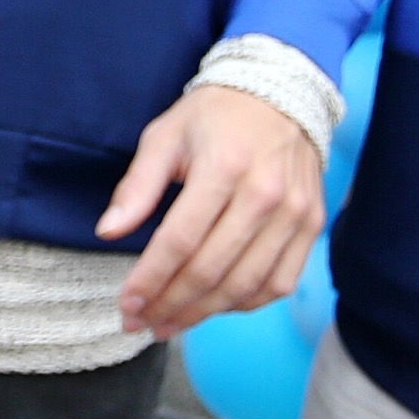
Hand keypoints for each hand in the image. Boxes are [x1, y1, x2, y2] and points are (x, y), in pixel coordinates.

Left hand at [100, 82, 322, 334]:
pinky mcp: (311, 225)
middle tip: (141, 324)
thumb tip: (107, 231)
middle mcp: (265, 195)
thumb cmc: (214, 117)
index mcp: (224, 168)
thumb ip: (137, 186)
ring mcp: (294, 214)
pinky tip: (213, 307)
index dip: (150, 280)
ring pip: (245, 285)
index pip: (180, 241)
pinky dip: (244, 304)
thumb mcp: (164, 136)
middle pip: (211, 270)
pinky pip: (278, 282)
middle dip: (170, 305)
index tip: (126, 305)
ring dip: (203, 313)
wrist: (280, 95)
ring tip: (169, 324)